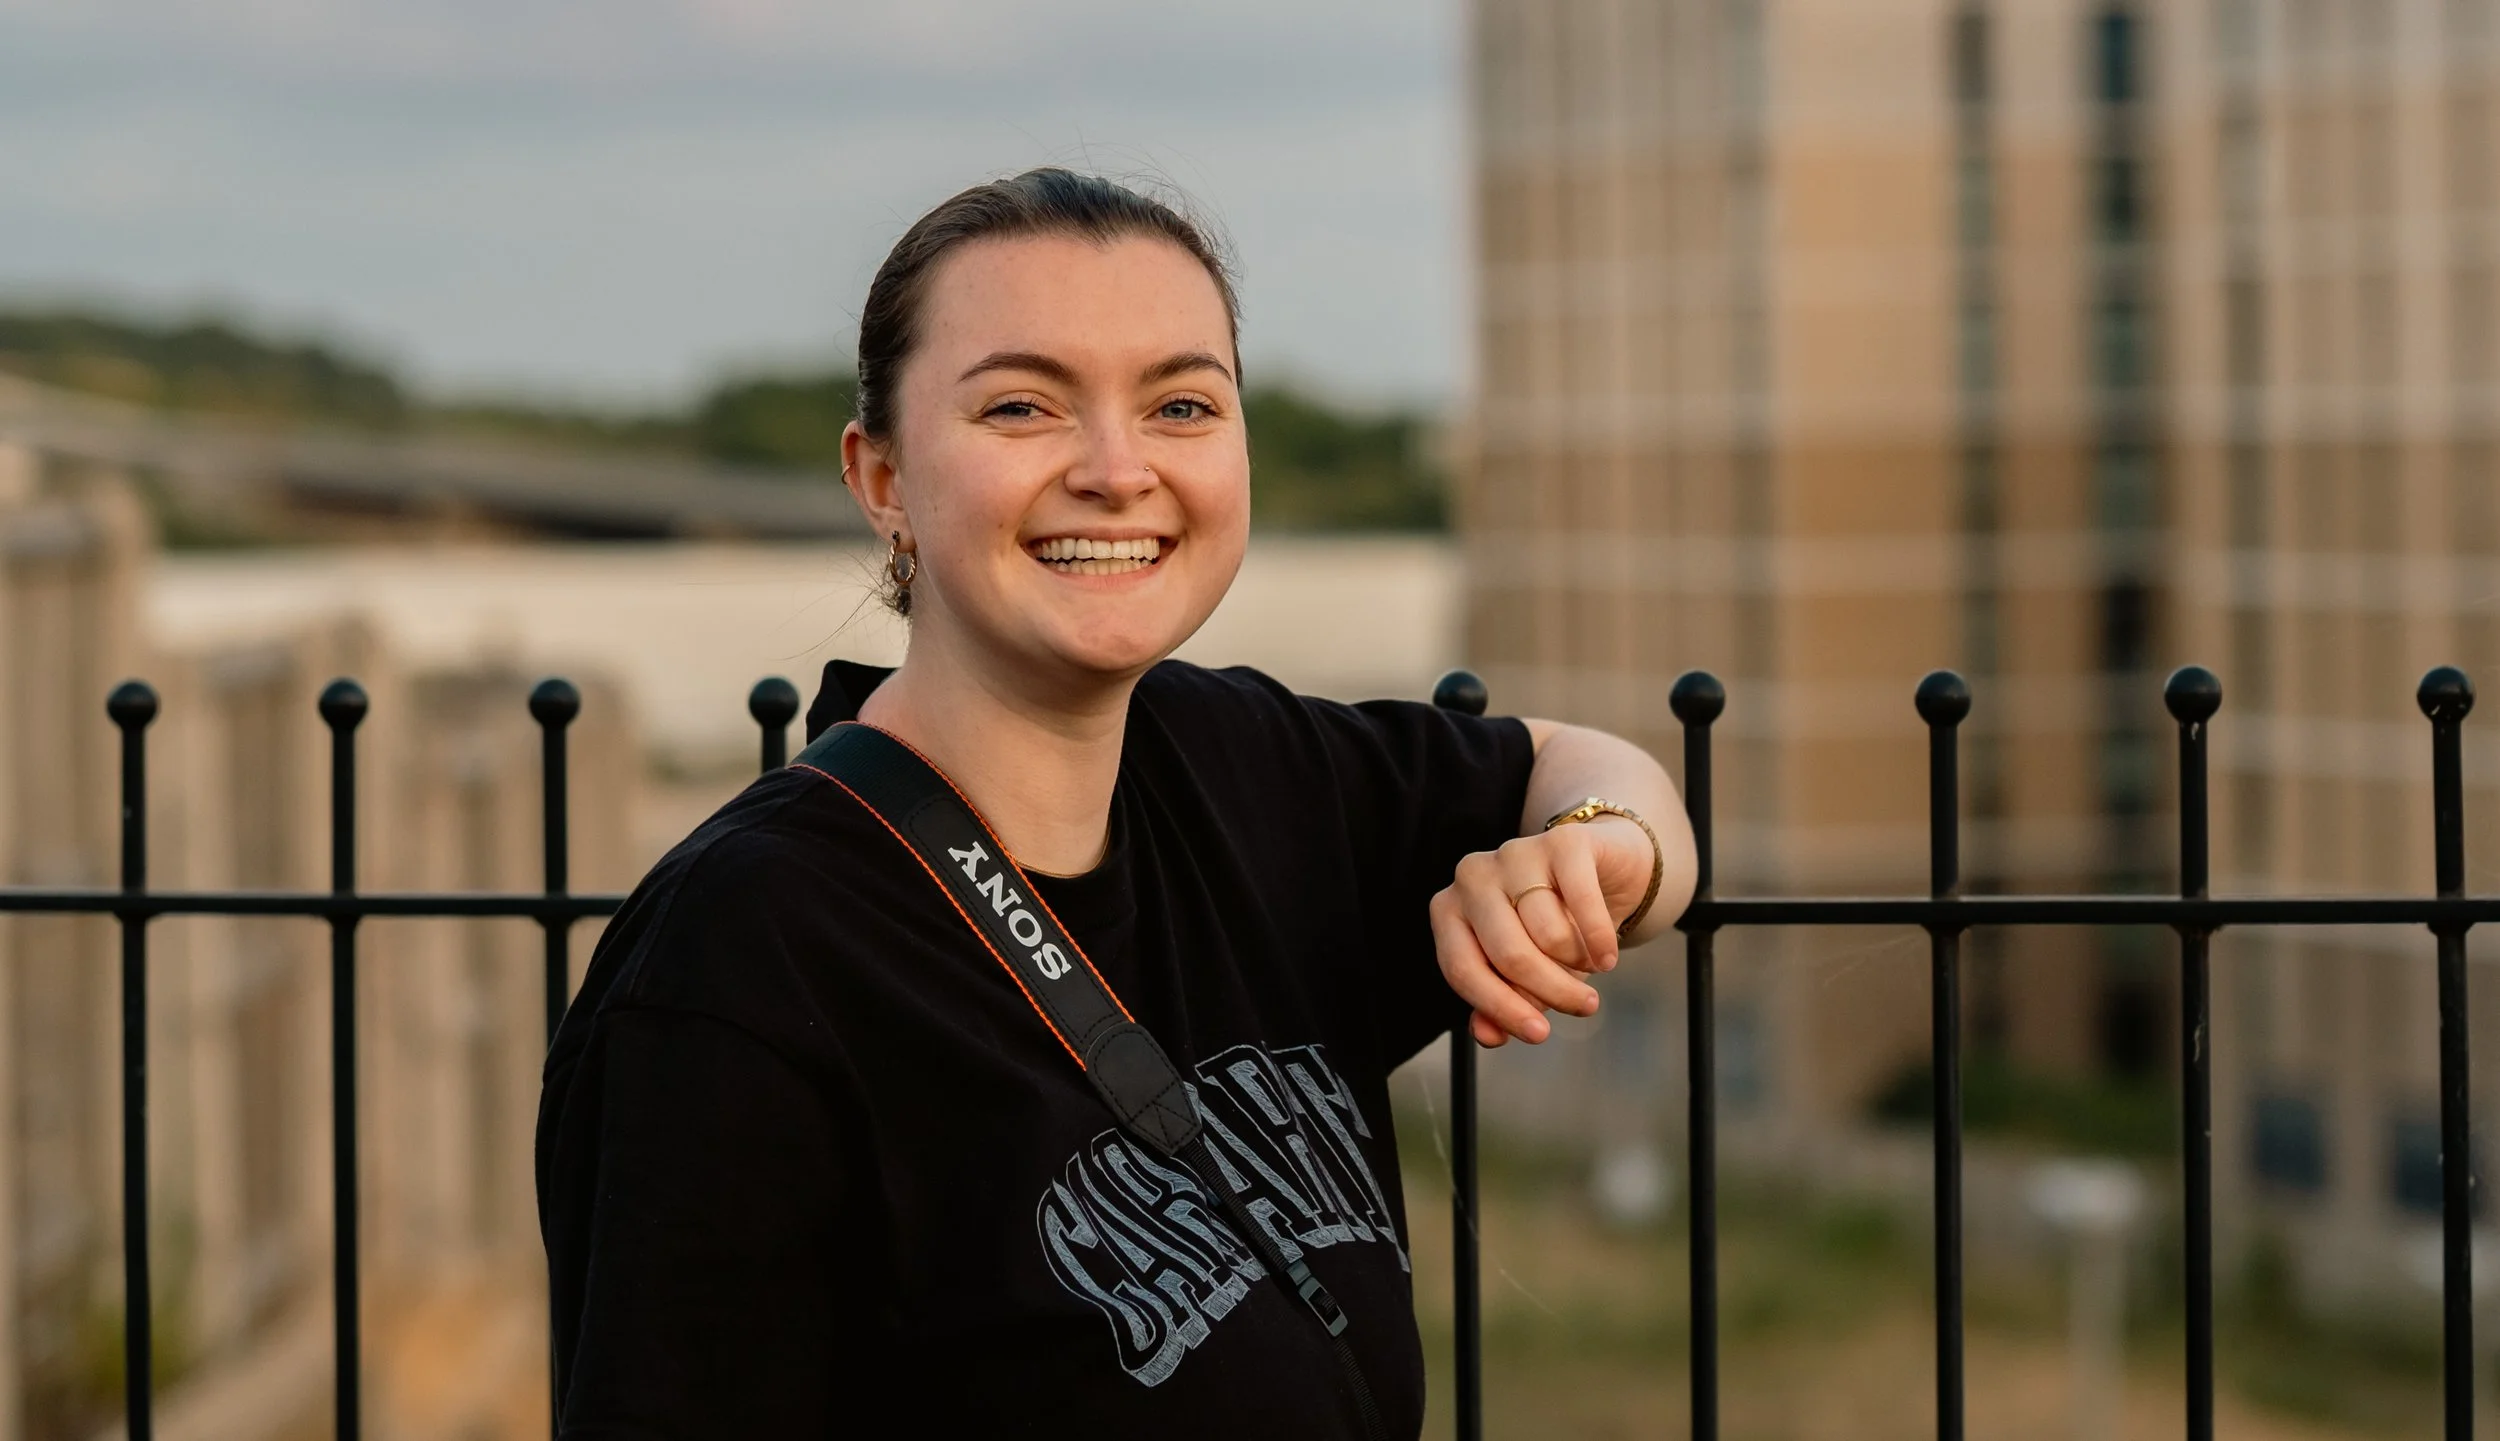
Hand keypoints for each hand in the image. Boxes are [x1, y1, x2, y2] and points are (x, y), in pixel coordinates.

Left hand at [1427, 817, 1655, 1047]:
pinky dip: (1598, 939)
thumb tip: (1487, 1036)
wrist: (1600, 867)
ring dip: (1578, 962)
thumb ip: (1500, 1004)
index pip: (1462, 969)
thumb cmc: (1552, 924)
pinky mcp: (1561, 841)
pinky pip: (1581, 902)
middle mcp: (1472, 876)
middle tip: (1584, 1007)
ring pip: (1548, 933)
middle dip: (1552, 991)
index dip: (1501, 1008)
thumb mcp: (1524, 971)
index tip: (1540, 1034)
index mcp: (1448, 910)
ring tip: (1591, 964)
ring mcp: (1515, 854)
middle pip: (1509, 954)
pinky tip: (1608, 956)